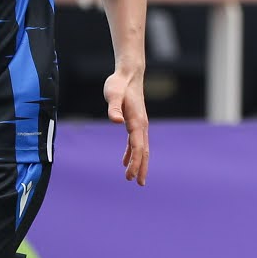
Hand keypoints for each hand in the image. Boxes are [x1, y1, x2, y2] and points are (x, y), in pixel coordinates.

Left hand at [103, 66, 149, 184]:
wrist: (129, 74)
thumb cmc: (119, 84)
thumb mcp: (113, 94)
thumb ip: (113, 108)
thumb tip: (116, 121)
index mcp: (136, 121)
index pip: (137, 147)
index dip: (135, 162)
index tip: (131, 176)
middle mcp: (141, 125)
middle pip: (144, 151)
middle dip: (142, 168)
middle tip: (139, 183)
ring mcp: (140, 124)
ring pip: (142, 148)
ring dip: (139, 163)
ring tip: (135, 178)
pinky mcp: (135, 122)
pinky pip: (136, 142)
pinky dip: (132, 153)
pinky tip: (125, 161)